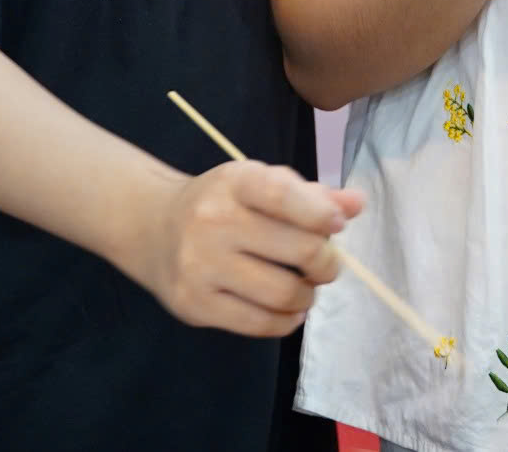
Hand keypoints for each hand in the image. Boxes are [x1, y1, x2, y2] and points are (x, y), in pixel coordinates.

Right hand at [128, 160, 364, 338]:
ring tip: (304, 288)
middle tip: (324, 265)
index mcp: (234, 182)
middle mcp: (213, 221)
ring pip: (283, 293)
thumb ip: (311, 195)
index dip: (322, 214)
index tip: (335, 226)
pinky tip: (287, 310)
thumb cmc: (221, 203)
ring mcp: (201, 265)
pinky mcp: (194, 305)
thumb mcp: (259, 185)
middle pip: (298, 250)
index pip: (285, 195)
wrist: (150, 227)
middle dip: (326, 263)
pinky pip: (259, 324)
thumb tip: (357, 205)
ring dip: (308, 296)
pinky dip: (286, 321)